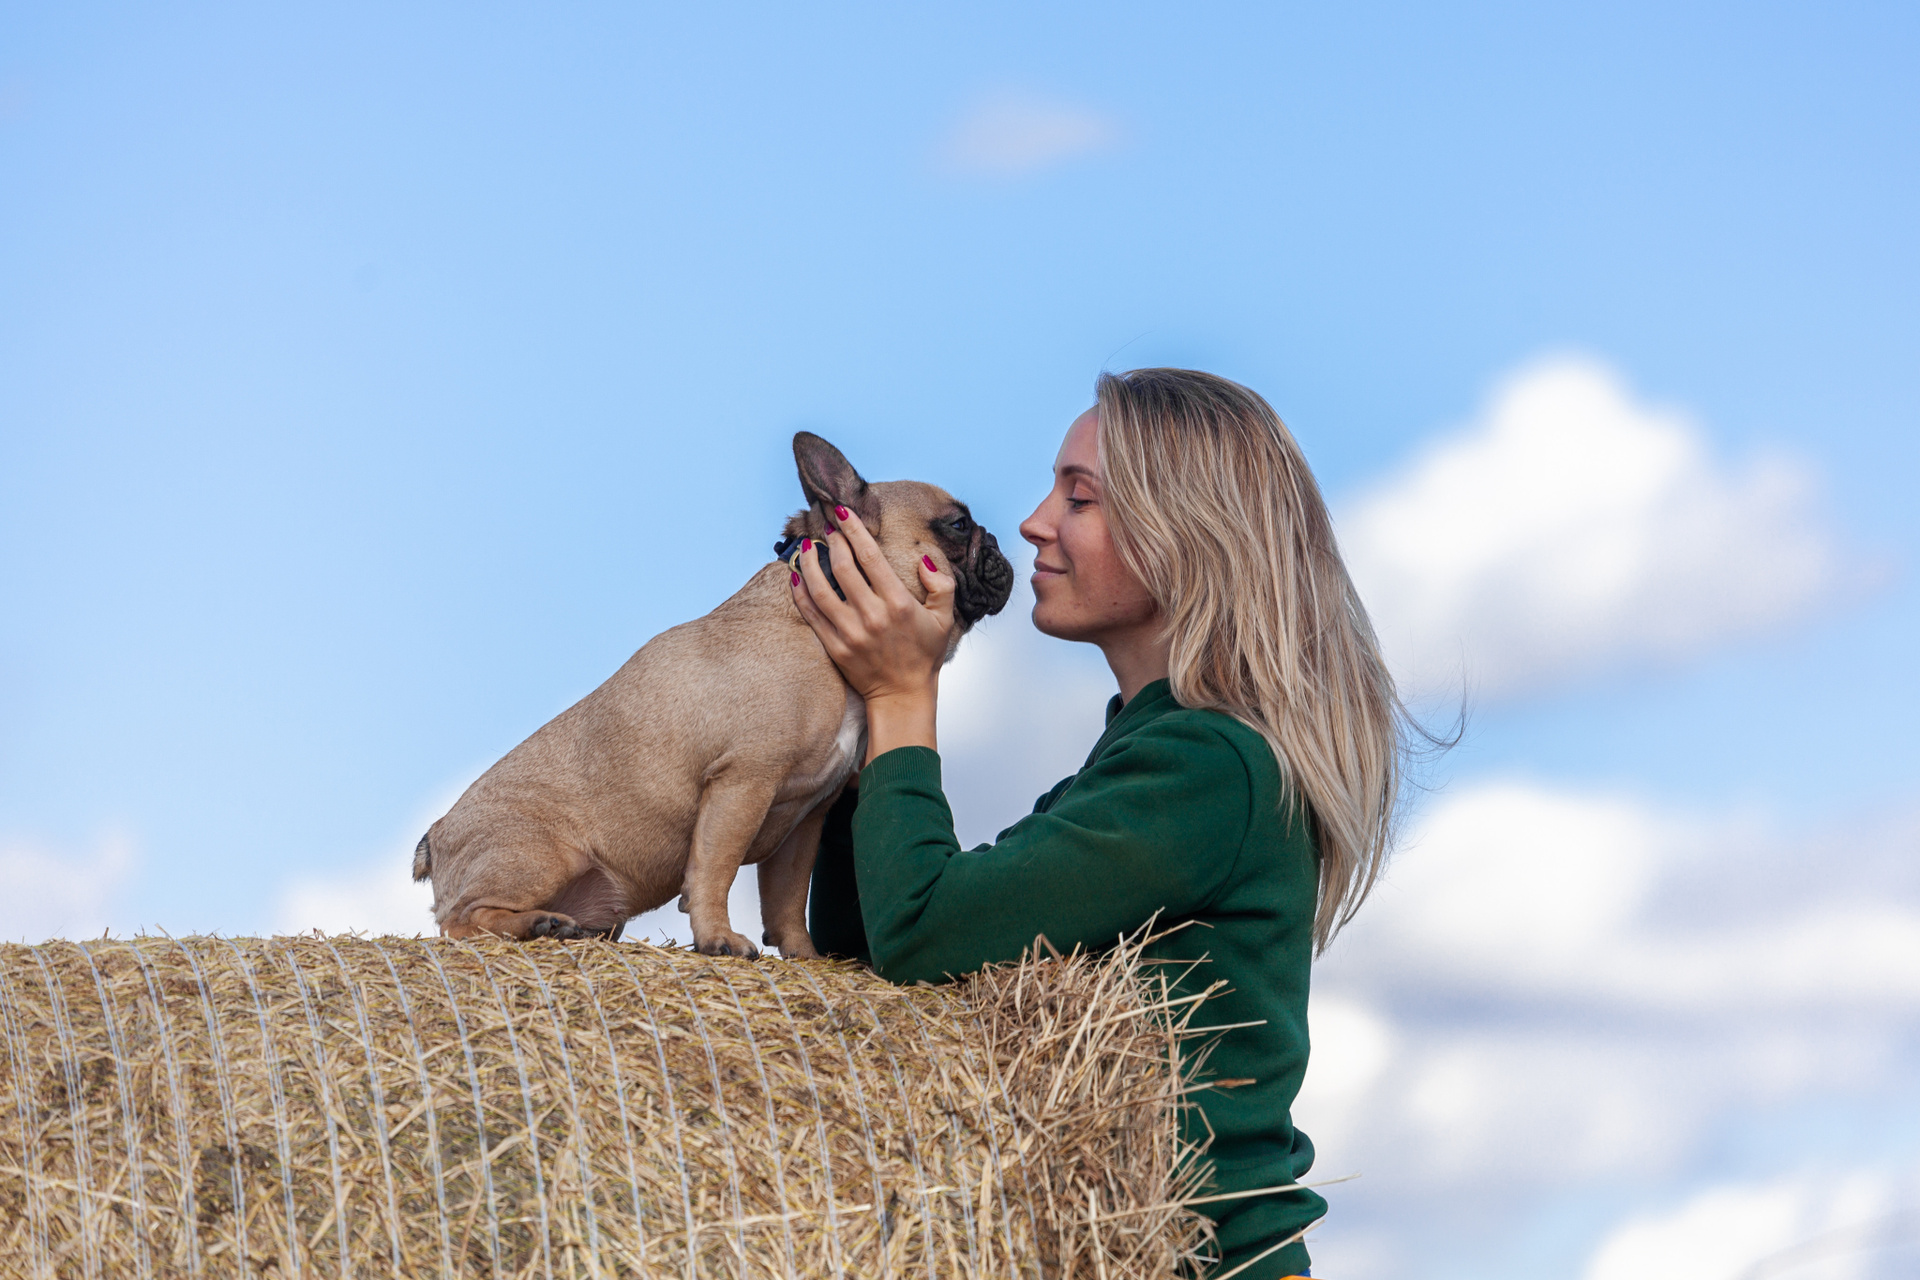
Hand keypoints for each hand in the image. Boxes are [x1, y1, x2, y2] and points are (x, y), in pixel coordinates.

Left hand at [790, 507, 953, 760]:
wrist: (903, 695)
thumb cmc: (924, 655)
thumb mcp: (945, 618)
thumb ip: (940, 585)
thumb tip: (922, 559)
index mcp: (898, 604)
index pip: (870, 557)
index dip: (855, 530)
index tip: (843, 512)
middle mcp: (872, 616)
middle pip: (843, 567)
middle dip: (832, 540)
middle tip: (826, 525)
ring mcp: (850, 632)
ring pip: (820, 588)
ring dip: (810, 562)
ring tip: (807, 545)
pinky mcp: (834, 646)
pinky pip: (811, 614)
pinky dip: (800, 592)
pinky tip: (796, 576)